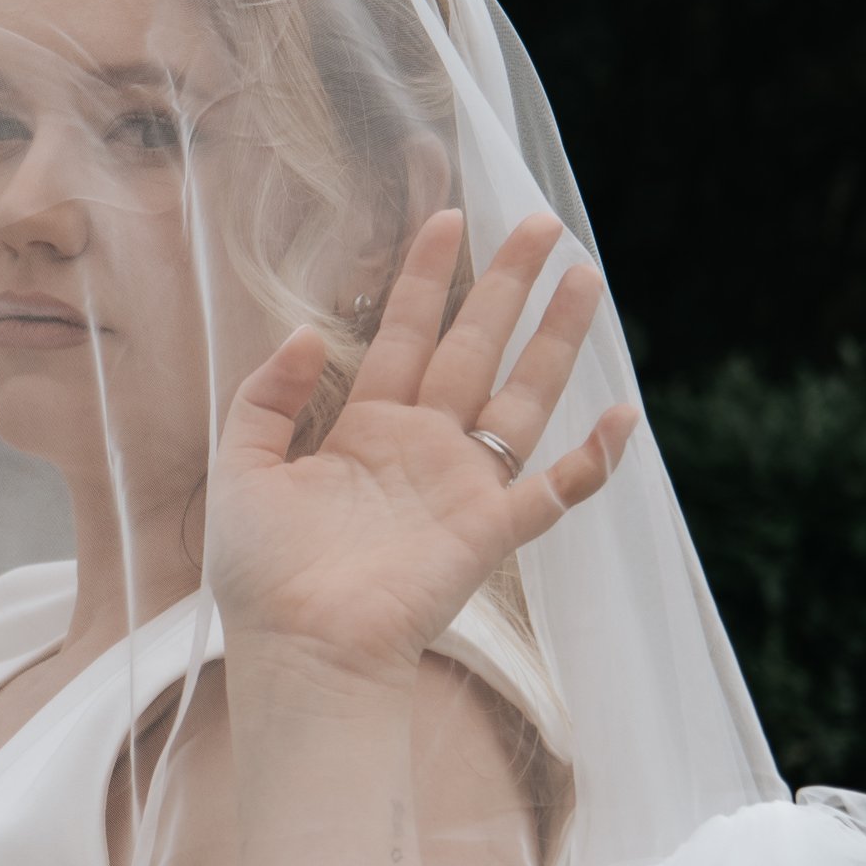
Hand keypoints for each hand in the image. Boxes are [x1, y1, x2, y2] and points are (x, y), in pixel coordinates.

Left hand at [203, 209, 635, 697]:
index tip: (446, 216)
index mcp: (365, 430)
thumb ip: (266, 396)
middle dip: (506, 283)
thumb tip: (309, 330)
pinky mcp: (487, 532)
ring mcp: (460, 487)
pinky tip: (623, 416)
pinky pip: (553, 491)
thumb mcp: (242, 469)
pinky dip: (592, 460)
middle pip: (475, 346)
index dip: (425, 276)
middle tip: (540, 222)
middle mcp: (421, 448)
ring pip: (522, 396)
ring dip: (556, 340)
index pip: (406, 333)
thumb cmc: (262, 577)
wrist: (298, 650)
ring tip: (587, 278)